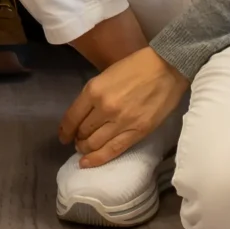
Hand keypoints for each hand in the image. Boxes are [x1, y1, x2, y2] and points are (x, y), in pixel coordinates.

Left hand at [58, 45, 187, 167]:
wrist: (167, 68)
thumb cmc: (136, 66)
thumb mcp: (107, 74)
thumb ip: (95, 94)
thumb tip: (85, 114)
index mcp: (94, 90)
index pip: (72, 117)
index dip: (65, 129)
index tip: (63, 135)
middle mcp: (104, 108)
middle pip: (82, 131)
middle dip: (77, 139)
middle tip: (78, 141)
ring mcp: (121, 122)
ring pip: (95, 143)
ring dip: (86, 149)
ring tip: (85, 150)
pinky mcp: (137, 132)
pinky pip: (113, 150)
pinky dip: (98, 159)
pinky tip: (88, 163)